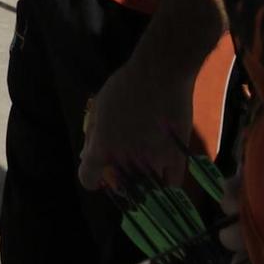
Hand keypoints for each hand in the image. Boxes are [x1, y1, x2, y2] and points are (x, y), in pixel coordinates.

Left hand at [78, 53, 197, 190]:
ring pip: (146, 188)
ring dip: (145, 181)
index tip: (99, 173)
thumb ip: (92, 134)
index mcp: (102, 147)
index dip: (92, 177)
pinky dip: (167, 180)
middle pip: (119, 185)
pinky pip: (171, 184)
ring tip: (147, 164)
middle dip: (121, 178)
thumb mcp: (98, 107)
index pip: (88, 178)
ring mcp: (151, 162)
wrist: (159, 75)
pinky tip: (166, 172)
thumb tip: (87, 156)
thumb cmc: (125, 86)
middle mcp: (123, 160)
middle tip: (127, 163)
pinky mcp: (176, 159)